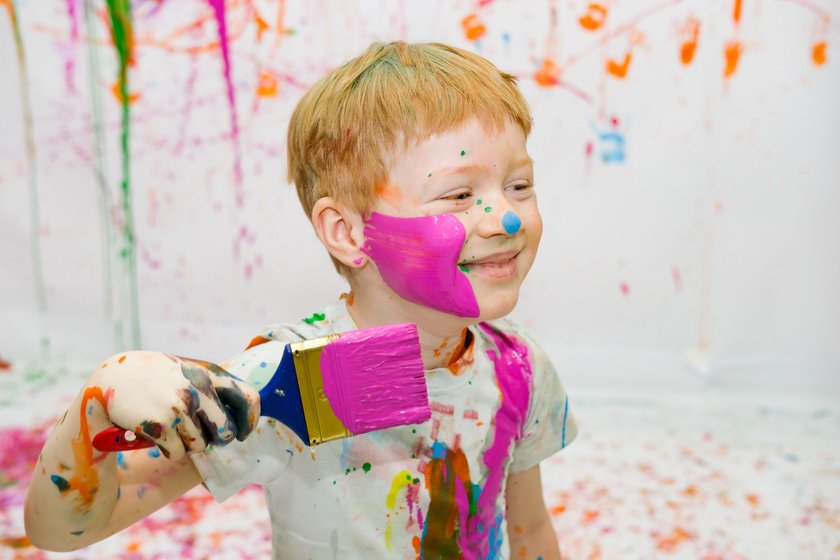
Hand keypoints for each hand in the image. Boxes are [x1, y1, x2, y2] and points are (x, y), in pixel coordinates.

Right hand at [89, 351, 259, 459]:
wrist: (111, 379)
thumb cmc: (155, 378)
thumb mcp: (187, 371)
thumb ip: (212, 386)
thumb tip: (240, 416)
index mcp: (209, 372)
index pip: (249, 398)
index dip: (248, 421)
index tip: (241, 433)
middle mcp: (199, 387)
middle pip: (225, 432)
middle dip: (214, 439)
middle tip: (197, 435)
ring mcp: (181, 406)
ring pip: (200, 446)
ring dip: (185, 443)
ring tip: (168, 426)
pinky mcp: (161, 424)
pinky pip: (178, 453)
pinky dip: (167, 449)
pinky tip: (154, 433)